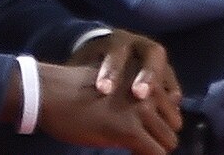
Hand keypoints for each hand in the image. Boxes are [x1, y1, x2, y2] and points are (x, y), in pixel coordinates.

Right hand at [32, 32, 183, 154]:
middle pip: (174, 125)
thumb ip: (131, 95)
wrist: (49, 93)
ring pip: (169, 141)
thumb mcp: (109, 83)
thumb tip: (147, 120)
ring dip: (154, 148)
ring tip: (132, 148)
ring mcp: (139, 110)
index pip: (172, 106)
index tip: (142, 129)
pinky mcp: (129, 130)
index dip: (158, 122)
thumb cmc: (72, 91)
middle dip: (159, 137)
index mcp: (141, 77)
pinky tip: (128, 153)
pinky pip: (156, 153)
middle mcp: (146, 91)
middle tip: (138, 143)